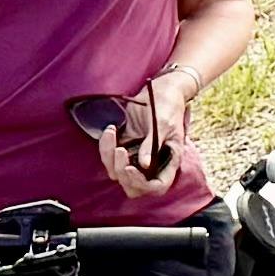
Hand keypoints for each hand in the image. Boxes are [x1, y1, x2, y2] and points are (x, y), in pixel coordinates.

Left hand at [96, 73, 187, 190]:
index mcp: (168, 160)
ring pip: (118, 172)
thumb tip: (144, 164)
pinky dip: (105, 146)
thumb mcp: (162, 124)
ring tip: (112, 133)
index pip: (157, 186)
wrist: (161, 89)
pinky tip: (110, 129)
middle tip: (119, 151)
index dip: (142, 183)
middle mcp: (153, 162)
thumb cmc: (168, 105)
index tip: (130, 169)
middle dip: (122, 172)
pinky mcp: (126, 145)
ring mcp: (138, 155)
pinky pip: (110, 156)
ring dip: (109, 157)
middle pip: (134, 185)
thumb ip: (153, 145)